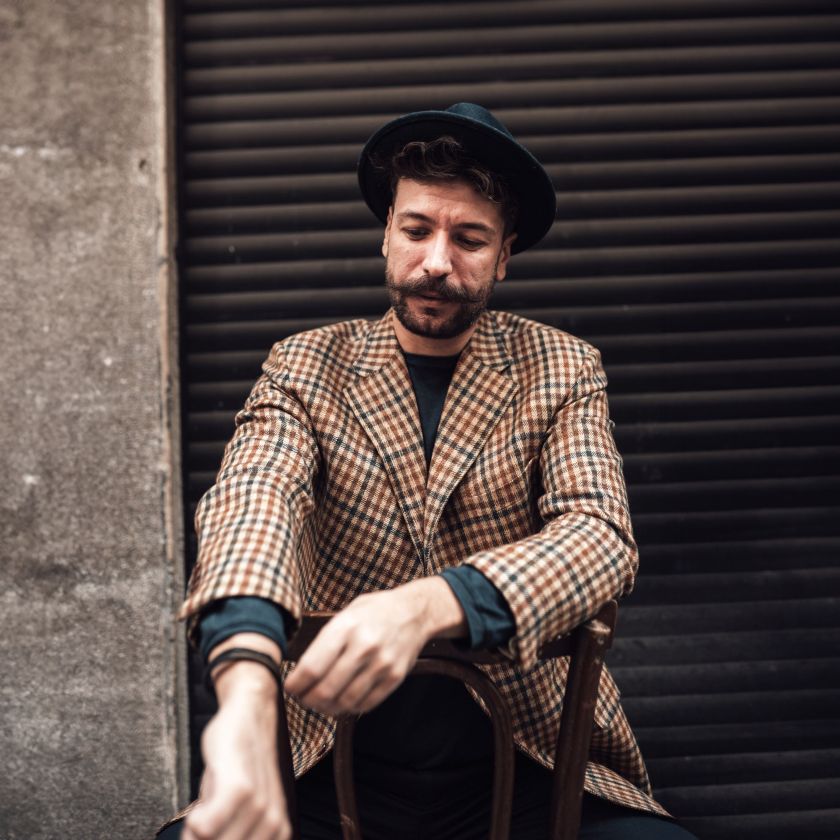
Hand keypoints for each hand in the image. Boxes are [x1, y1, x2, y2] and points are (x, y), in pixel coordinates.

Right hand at [184, 648, 289, 839]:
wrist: (251, 712)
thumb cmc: (238, 764)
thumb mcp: (238, 809)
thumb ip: (228, 835)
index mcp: (277, 835)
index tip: (206, 829)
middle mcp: (274, 827)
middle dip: (202, 839)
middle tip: (200, 821)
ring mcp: (260, 808)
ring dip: (195, 834)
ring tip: (200, 811)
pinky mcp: (241, 788)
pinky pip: (208, 827)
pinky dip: (196, 824)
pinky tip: (198, 809)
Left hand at [284, 576, 466, 715]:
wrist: (415, 611)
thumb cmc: (375, 610)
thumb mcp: (346, 613)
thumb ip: (326, 639)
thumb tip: (302, 669)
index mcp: (346, 627)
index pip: (312, 667)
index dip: (296, 685)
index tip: (290, 688)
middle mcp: (364, 646)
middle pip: (326, 690)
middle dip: (308, 700)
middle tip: (304, 699)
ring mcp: (381, 664)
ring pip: (345, 702)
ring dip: (327, 708)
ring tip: (321, 703)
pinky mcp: (395, 677)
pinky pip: (366, 704)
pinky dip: (350, 708)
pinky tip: (343, 702)